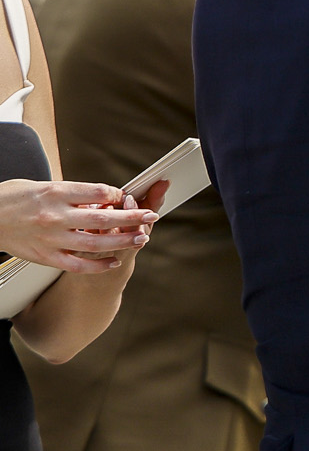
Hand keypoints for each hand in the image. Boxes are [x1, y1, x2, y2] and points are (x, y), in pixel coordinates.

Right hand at [0, 179, 154, 272]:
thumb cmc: (12, 198)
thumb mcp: (43, 185)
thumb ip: (72, 192)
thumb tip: (102, 197)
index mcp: (55, 193)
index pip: (98, 192)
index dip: (117, 195)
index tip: (125, 197)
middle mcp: (55, 216)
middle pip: (103, 218)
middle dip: (132, 218)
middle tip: (152, 216)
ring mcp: (50, 238)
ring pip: (94, 243)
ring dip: (122, 242)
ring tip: (141, 238)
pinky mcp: (45, 256)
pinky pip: (76, 264)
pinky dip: (98, 265)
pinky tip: (113, 262)